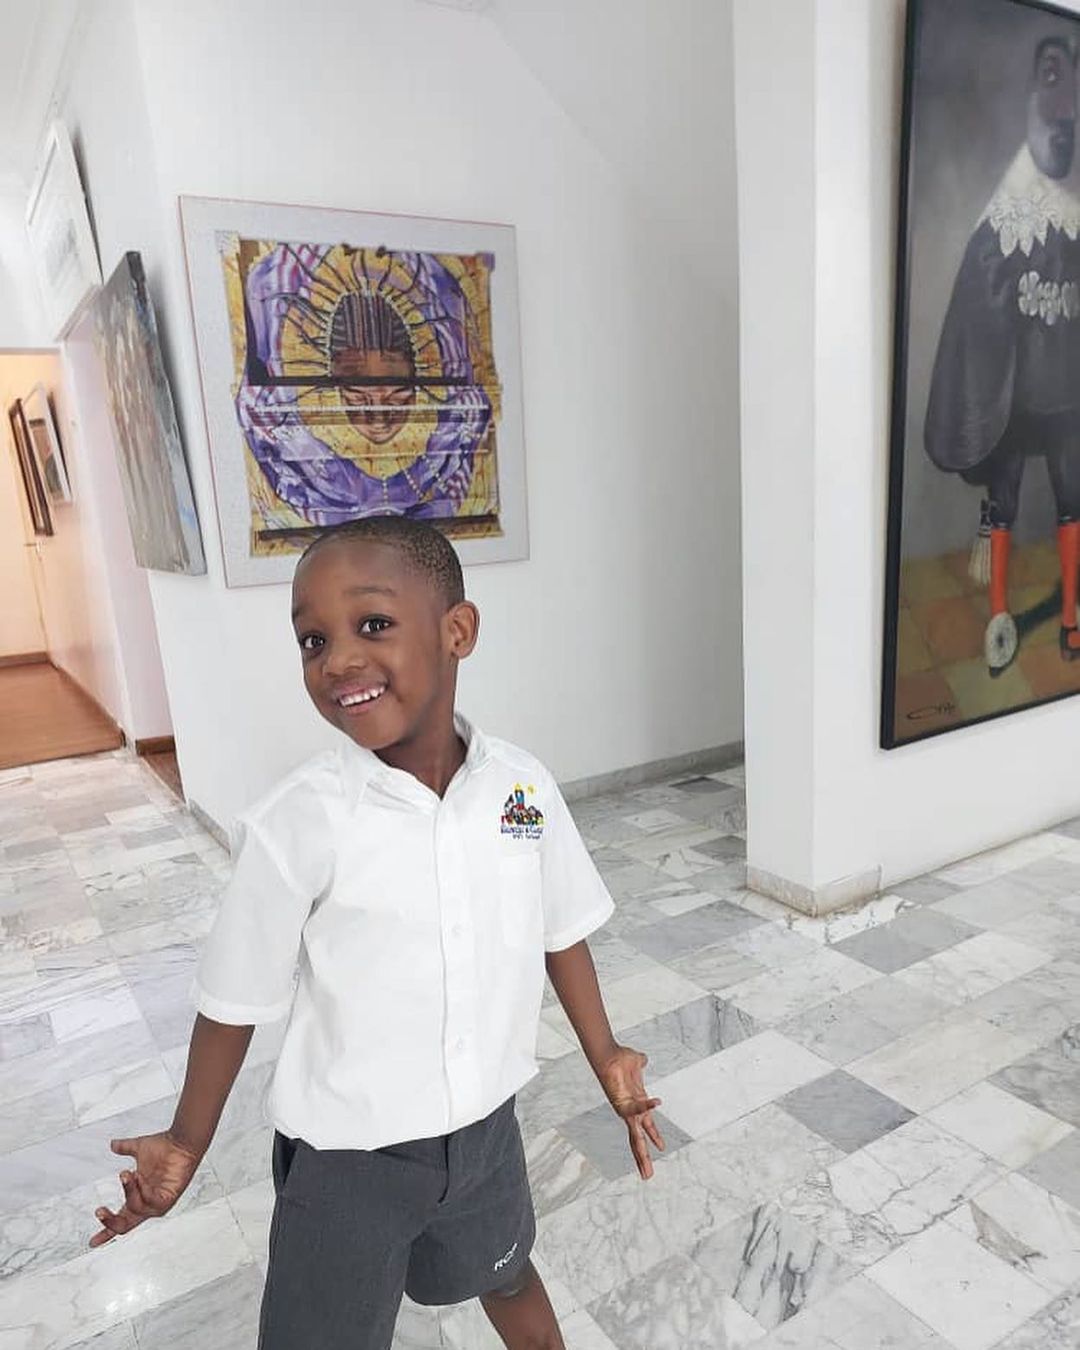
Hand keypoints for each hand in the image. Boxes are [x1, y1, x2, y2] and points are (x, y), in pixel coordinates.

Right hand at [89, 1131, 202, 1247]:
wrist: (180, 1140)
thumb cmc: (165, 1146)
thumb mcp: (138, 1148)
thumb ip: (125, 1148)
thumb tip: (113, 1144)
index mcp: (139, 1197)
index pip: (121, 1220)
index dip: (106, 1232)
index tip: (92, 1243)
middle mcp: (148, 1204)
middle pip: (124, 1225)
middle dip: (110, 1221)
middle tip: (100, 1210)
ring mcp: (158, 1204)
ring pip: (135, 1209)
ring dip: (128, 1190)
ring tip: (127, 1173)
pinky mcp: (168, 1199)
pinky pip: (150, 1203)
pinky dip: (142, 1190)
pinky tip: (141, 1176)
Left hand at [596, 1044, 665, 1180]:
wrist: (608, 1054)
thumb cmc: (620, 1059)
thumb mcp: (636, 1063)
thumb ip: (640, 1063)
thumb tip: (642, 1059)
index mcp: (636, 1104)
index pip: (646, 1125)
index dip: (653, 1136)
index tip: (661, 1148)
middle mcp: (630, 1111)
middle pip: (638, 1140)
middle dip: (643, 1159)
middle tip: (648, 1177)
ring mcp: (626, 1110)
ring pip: (635, 1137)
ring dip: (642, 1152)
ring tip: (651, 1164)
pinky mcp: (622, 1104)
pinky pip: (637, 1109)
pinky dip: (646, 1106)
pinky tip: (656, 1103)